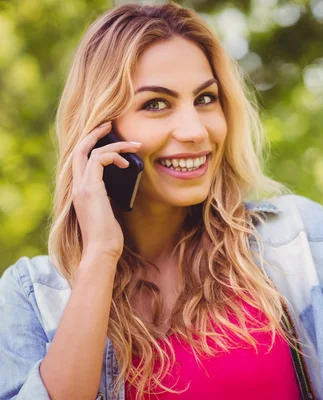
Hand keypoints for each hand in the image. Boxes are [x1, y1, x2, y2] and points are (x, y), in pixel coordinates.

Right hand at [71, 121, 141, 262]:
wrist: (101, 250)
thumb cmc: (108, 235)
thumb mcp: (109, 209)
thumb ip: (109, 194)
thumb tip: (123, 183)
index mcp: (80, 190)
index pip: (81, 159)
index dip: (92, 144)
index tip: (109, 136)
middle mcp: (77, 186)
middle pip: (79, 149)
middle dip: (95, 133)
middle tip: (111, 124)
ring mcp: (82, 187)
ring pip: (90, 151)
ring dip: (114, 144)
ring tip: (133, 146)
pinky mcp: (91, 189)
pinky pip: (99, 160)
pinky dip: (114, 155)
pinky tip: (127, 163)